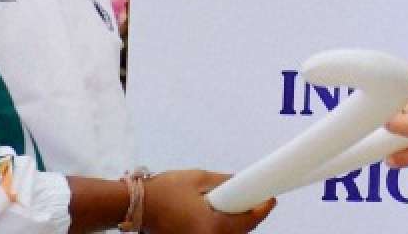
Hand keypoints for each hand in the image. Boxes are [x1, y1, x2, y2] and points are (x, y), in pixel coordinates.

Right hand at [142, 170, 273, 233]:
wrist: (136, 205)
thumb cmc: (164, 192)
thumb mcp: (199, 178)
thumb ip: (225, 182)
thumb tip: (241, 183)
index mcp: (213, 227)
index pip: (249, 220)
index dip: (263, 207)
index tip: (271, 198)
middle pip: (241, 231)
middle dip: (249, 215)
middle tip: (254, 197)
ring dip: (235, 221)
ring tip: (234, 203)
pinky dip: (221, 226)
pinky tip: (218, 213)